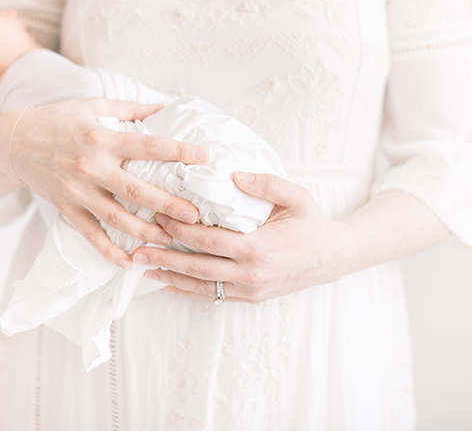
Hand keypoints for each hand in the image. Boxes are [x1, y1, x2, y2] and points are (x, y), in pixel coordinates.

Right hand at [12, 98, 208, 267]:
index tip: (203, 157)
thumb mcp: (94, 106)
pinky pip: (89, 233)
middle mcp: (90, 166)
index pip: (147, 146)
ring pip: (115, 218)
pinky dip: (107, 250)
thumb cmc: (60, 120)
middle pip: (135, 190)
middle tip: (195, 215)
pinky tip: (127, 262)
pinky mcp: (66, 208)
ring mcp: (77, 191)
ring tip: (169, 239)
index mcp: (101, 138)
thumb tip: (165, 107)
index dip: (177, 150)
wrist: (15, 141)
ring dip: (144, 231)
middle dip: (167, 204)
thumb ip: (130, 109)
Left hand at [132, 172, 358, 302]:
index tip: (158, 216)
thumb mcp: (296, 196)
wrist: (334, 258)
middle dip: (164, 257)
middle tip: (137, 249)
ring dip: (170, 277)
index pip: (208, 239)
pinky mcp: (252, 298)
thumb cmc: (312, 224)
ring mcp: (251, 290)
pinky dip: (189, 291)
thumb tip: (233, 174)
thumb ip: (265, 183)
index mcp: (259, 247)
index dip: (180, 229)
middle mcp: (251, 273)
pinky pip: (214, 296)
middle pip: (197, 266)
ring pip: (202, 286)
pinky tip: (169, 285)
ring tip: (144, 268)